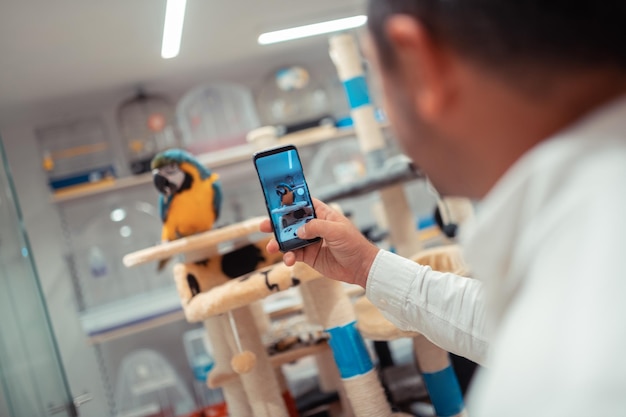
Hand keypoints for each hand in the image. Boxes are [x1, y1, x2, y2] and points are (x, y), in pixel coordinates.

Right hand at [260, 198, 379, 287]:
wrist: (360, 267)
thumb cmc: (353, 244)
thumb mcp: (337, 231)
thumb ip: (317, 227)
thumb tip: (299, 230)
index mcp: (322, 214)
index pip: (303, 203)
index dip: (290, 202)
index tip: (275, 202)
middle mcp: (314, 226)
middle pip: (291, 221)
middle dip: (277, 224)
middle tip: (264, 226)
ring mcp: (310, 241)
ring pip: (288, 239)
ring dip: (278, 243)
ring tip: (272, 248)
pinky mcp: (309, 256)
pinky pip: (293, 254)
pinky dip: (287, 257)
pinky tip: (288, 260)